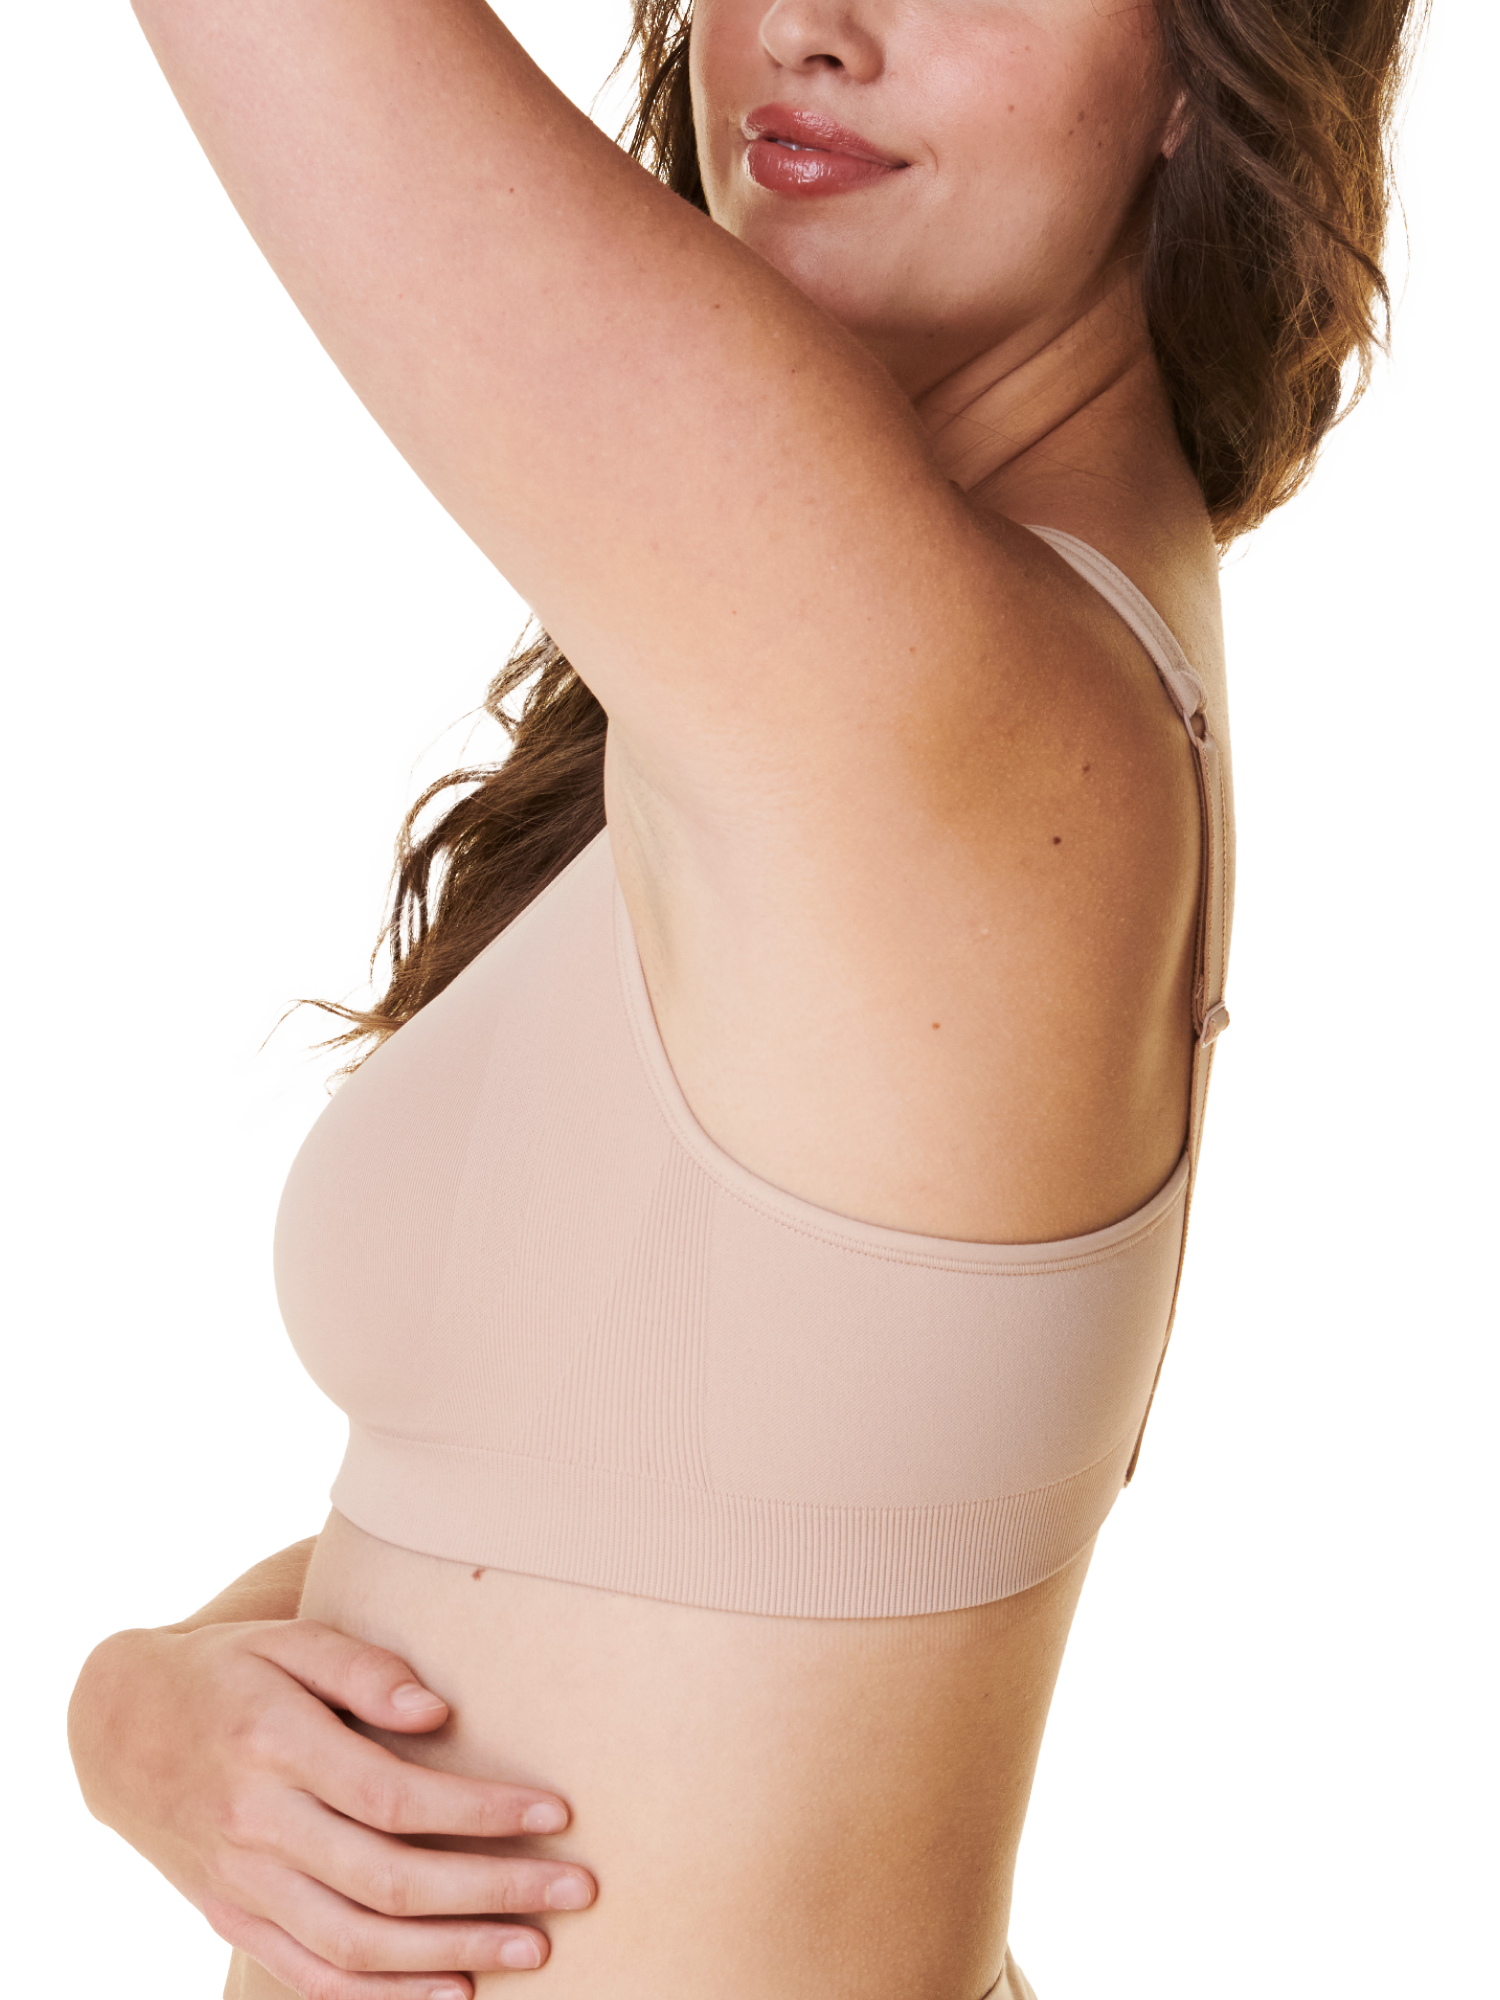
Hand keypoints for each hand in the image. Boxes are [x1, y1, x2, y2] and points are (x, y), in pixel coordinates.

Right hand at [69, 1617, 596, 1999]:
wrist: (115, 1728)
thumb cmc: (226, 1671)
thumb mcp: (286, 1639)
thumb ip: (362, 1670)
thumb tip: (438, 1713)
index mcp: (275, 1744)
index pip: (395, 1795)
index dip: (480, 1811)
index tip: (557, 1813)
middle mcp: (256, 1824)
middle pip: (388, 1880)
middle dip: (492, 1892)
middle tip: (575, 1890)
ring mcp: (241, 1882)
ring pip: (356, 1942)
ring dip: (451, 1953)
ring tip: (534, 1951)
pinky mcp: (232, 1916)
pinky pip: (312, 1974)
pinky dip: (382, 1994)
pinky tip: (449, 1991)